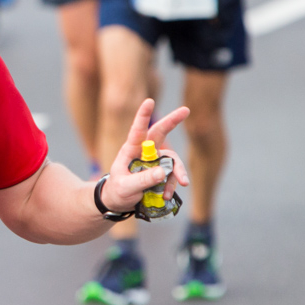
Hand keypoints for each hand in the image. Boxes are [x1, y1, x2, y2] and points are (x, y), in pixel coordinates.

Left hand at [99, 99, 191, 213]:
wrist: (119, 203)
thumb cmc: (117, 191)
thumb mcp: (125, 187)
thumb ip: (142, 179)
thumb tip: (162, 172)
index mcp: (131, 150)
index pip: (137, 130)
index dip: (143, 115)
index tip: (149, 101)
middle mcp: (144, 152)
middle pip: (160, 133)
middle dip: (172, 121)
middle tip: (186, 110)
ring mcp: (154, 161)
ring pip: (171, 159)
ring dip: (177, 172)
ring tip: (178, 187)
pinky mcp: (161, 172)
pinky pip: (172, 175)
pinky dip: (172, 185)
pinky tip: (165, 195)